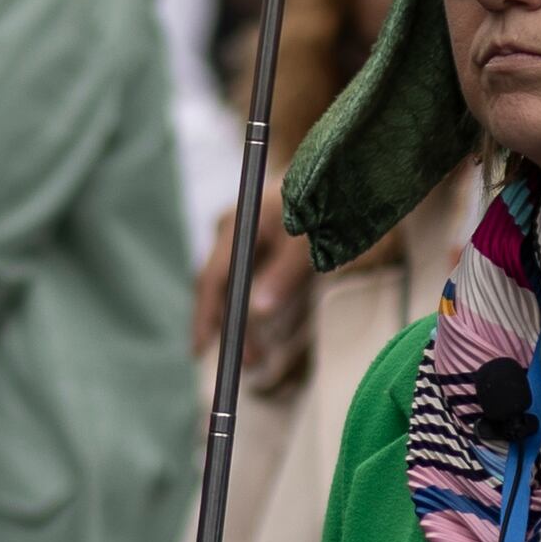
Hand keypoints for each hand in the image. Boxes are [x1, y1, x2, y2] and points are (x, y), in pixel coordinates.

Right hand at [193, 208, 317, 399]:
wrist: (339, 180)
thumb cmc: (324, 206)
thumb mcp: (307, 243)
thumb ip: (284, 275)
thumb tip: (258, 312)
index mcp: (238, 227)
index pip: (213, 277)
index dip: (207, 315)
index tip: (201, 348)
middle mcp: (233, 231)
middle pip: (219, 286)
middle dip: (228, 327)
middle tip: (246, 362)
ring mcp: (244, 236)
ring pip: (234, 287)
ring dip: (243, 323)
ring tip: (257, 358)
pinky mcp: (259, 244)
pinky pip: (247, 281)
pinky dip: (252, 308)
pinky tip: (263, 332)